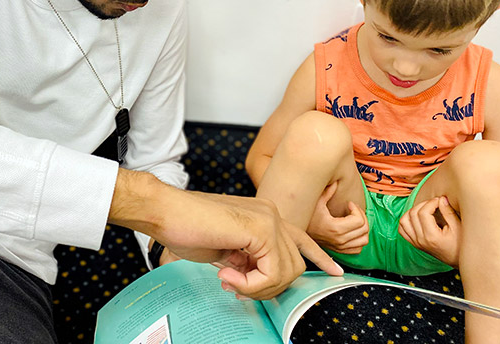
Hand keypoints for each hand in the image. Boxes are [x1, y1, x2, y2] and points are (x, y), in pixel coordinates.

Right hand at [109, 170, 341, 299]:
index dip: (319, 257)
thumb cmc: (187, 228)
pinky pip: (271, 272)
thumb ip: (247, 260)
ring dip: (256, 288)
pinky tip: (227, 276)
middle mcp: (271, 214)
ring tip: (228, 280)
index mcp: (264, 215)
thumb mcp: (226, 249)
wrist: (166, 212)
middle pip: (294, 266)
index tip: (333, 272)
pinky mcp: (259, 228)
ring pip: (286, 272)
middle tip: (235, 286)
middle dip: (268, 287)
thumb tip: (255, 282)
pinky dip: (250, 285)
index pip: (301, 239)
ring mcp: (267, 218)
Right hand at [307, 182, 368, 254]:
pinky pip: (358, 249)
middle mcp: (340, 240)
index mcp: (336, 228)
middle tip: (354, 209)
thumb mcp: (316, 202)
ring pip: (364, 240)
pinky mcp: (340, 250)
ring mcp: (340, 247)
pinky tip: (353, 231)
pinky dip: (360, 240)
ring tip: (355, 219)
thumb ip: (327, 192)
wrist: (299, 233)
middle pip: (364, 229)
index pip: (359, 221)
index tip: (349, 204)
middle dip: (362, 216)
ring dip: (363, 228)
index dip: (357, 209)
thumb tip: (335, 183)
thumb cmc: (307, 218)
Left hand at [398, 196, 460, 267]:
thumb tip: (441, 199)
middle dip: (423, 204)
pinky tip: (416, 217)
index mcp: (431, 236)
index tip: (440, 200)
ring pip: (403, 221)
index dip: (431, 202)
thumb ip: (448, 212)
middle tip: (434, 203)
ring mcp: (416, 242)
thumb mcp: (458, 228)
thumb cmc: (461, 245)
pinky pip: (402, 229)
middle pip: (412, 214)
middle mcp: (420, 240)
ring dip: (412, 211)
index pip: (423, 212)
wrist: (458, 261)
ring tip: (425, 209)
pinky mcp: (415, 244)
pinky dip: (406, 220)